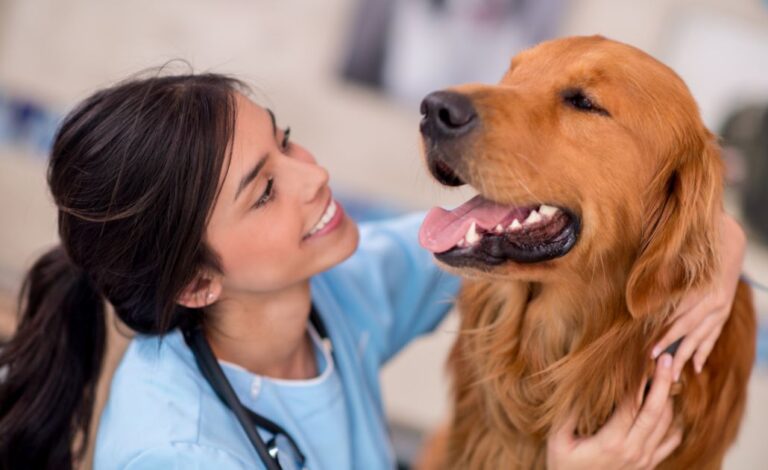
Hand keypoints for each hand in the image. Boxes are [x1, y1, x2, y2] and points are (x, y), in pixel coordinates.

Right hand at [547, 354, 681, 469]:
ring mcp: (644, 460)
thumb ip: (568, 413)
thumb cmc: (565, 467)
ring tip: (665, 376)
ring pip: (667, 424)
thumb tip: (576, 384)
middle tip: (664, 359)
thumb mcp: (558, 440)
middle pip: (657, 411)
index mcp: (611, 442)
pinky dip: (674, 422)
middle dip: (662, 382)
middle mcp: (633, 451)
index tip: (641, 358)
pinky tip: (669, 408)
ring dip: (668, 398)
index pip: (632, 404)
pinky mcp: (648, 465)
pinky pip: (671, 441)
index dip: (638, 379)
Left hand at [651, 211, 745, 379]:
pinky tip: (696, 368)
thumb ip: (662, 277)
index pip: (679, 319)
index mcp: (702, 291)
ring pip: (702, 338)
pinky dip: (704, 352)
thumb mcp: (678, 260)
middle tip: (654, 365)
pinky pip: (713, 336)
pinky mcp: (723, 313)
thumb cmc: (696, 249)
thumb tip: (640, 296)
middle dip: (672, 350)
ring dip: (687, 356)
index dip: (664, 336)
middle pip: (690, 332)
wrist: (729, 242)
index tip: (649, 350)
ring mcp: (721, 310)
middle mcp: (715, 303)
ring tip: (674, 375)